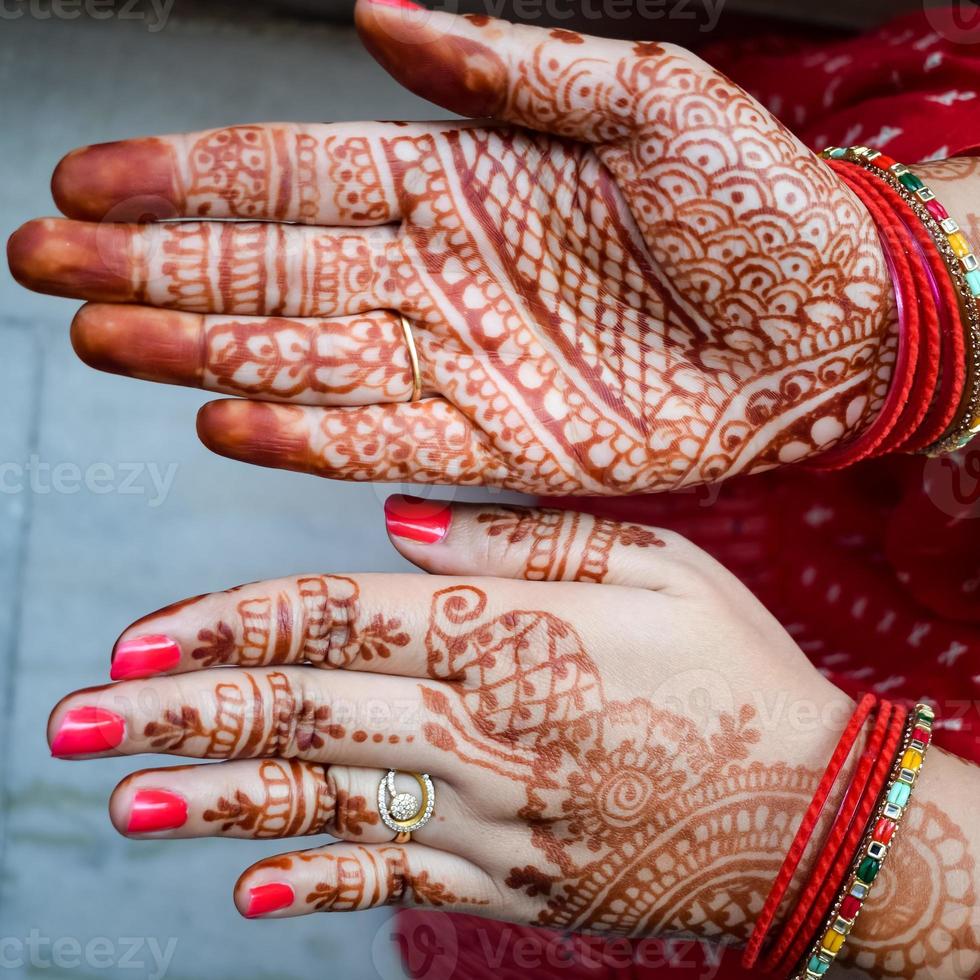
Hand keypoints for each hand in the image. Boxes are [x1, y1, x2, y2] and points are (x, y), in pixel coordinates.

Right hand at [8, 2, 894, 494]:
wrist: (832, 326)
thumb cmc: (758, 205)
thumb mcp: (645, 96)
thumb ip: (506, 66)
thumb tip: (377, 14)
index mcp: (461, 178)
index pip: (295, 174)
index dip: (188, 178)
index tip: (89, 182)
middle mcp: (441, 274)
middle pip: (271, 270)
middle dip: (157, 269)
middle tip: (50, 267)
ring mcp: (461, 365)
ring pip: (302, 358)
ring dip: (200, 353)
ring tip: (106, 340)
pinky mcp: (497, 446)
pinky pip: (378, 438)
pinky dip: (302, 433)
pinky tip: (226, 419)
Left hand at [48, 500, 975, 969]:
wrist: (805, 812)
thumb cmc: (733, 667)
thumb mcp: (655, 563)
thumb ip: (521, 541)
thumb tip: (398, 522)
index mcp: (508, 636)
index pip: (336, 619)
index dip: (229, 622)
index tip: (141, 634)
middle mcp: (479, 728)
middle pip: (302, 715)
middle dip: (179, 713)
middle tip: (76, 717)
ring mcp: (488, 816)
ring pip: (324, 802)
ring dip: (214, 800)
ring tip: (120, 798)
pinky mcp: (509, 879)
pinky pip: (393, 881)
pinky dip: (314, 882)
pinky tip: (243, 889)